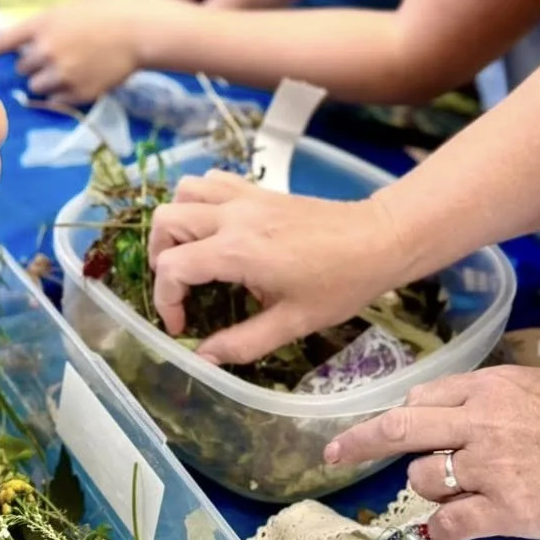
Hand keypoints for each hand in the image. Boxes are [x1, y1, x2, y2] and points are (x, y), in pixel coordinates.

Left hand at [0, 0, 153, 101]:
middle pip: (22, 68)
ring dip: (46, 81)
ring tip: (69, 69)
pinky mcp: (78, 92)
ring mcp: (62, 73)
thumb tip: (25, 47)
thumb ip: (45, 27)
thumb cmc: (108, 12)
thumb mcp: (69, 9)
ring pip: (36, 86)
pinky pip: (57, 100)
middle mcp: (46, 50)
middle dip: (33, 64)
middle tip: (54, 57)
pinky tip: (81, 79)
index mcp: (42, 24)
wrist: (140, 30)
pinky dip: (63, 93)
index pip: (5, 41)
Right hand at [148, 171, 406, 355]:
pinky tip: (214, 227)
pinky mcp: (257, 190)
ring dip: (176, 223)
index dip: (165, 300)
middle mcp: (232, 217)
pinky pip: (211, 181)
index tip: (182, 325)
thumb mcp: (293, 323)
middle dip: (160, 258)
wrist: (379, 239)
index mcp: (237, 251)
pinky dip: (199, 200)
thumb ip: (243, 342)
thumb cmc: (340, 283)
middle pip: (166, 221)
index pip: (173, 267)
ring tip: (191, 253)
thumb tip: (205, 358)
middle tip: (181, 289)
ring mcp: (244, 197)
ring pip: (183, 193)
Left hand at [324, 366, 539, 539]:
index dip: (405, 415)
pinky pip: (447, 523)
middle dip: (357, 440)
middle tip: (332, 453)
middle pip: (399, 428)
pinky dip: (440, 528)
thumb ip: (498, 401)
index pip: (425, 395)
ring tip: (455, 495)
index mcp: (493, 386)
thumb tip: (463, 417)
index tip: (387, 427)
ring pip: (420, 479)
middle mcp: (480, 422)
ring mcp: (487, 468)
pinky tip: (447, 530)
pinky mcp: (503, 512)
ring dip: (425, 489)